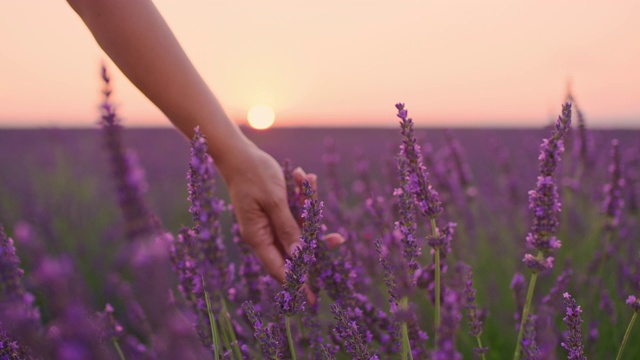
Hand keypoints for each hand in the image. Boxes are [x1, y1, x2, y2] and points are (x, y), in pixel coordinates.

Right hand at [220, 143, 342, 283]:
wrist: (238, 154)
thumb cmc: (254, 175)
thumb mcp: (274, 201)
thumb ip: (288, 228)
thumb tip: (300, 257)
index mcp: (258, 236)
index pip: (279, 268)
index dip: (297, 282)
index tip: (311, 298)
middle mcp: (263, 233)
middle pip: (293, 249)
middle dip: (315, 240)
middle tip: (337, 239)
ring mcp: (268, 222)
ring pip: (297, 227)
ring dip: (308, 206)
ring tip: (308, 180)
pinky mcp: (274, 210)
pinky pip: (294, 211)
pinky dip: (302, 196)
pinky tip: (304, 177)